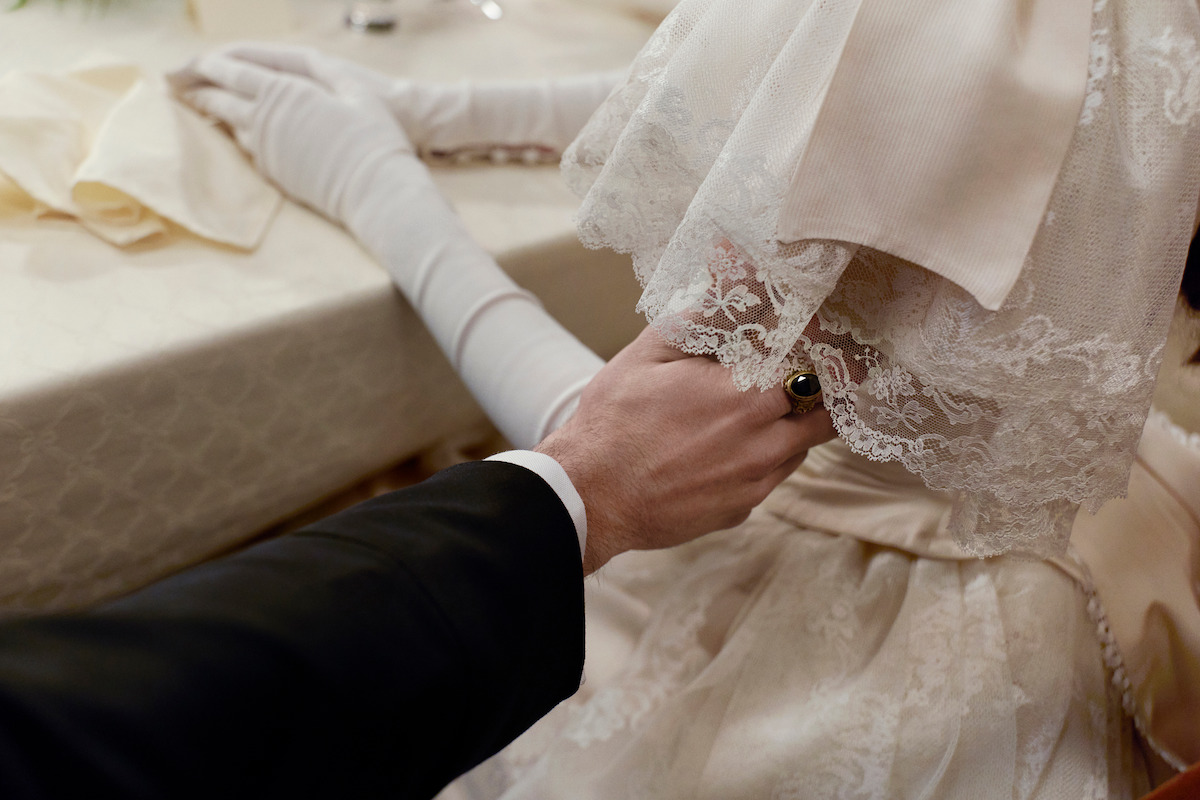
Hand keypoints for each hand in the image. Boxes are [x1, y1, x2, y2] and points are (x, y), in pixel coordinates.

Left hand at [169, 51, 411, 225]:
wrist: (376, 190)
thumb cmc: (374, 138)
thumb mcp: (354, 90)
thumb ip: (322, 73)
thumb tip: (299, 65)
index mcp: (286, 92)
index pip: (233, 71)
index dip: (209, 64)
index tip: (193, 60)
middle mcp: (268, 121)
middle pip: (219, 99)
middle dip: (195, 87)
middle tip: (175, 81)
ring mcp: (268, 151)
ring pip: (230, 125)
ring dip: (212, 112)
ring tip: (199, 104)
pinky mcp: (275, 174)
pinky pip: (249, 149)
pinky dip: (237, 135)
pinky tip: (236, 132)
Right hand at [536, 327, 836, 573]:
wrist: (589, 497)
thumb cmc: (614, 420)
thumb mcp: (652, 351)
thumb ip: (704, 310)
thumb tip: (732, 259)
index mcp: (747, 394)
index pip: (816, 362)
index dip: (817, 345)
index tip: (807, 335)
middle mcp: (764, 441)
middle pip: (826, 409)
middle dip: (817, 388)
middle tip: (793, 372)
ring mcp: (756, 481)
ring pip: (803, 444)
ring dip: (790, 422)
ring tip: (750, 409)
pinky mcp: (742, 508)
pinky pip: (772, 476)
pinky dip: (762, 456)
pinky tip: (725, 445)